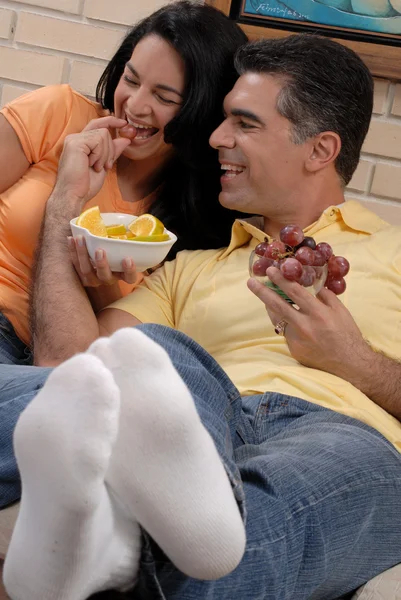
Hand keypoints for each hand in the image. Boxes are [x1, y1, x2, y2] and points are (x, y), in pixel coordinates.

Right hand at [52, 116, 136, 212]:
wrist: (74, 196)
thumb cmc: (85, 185)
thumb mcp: (104, 165)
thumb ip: (112, 151)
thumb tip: (126, 139)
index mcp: (81, 143)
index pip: (98, 125)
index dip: (111, 122)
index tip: (124, 124)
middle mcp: (76, 138)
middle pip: (104, 131)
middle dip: (110, 150)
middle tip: (105, 166)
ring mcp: (74, 139)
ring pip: (103, 135)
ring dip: (105, 154)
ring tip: (96, 167)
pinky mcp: (75, 143)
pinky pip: (98, 140)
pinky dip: (100, 155)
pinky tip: (92, 165)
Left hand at [68, 235, 137, 287]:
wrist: (101, 255)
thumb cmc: (118, 248)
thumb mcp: (126, 245)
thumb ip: (131, 237)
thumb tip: (136, 220)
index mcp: (123, 274)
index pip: (130, 278)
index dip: (129, 270)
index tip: (128, 258)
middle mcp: (109, 278)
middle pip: (105, 276)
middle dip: (102, 264)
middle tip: (100, 250)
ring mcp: (94, 278)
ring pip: (87, 271)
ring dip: (83, 255)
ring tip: (81, 239)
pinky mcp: (81, 274)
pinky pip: (75, 264)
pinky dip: (73, 251)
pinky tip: (71, 239)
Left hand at [247, 267, 370, 377]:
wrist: (350, 364)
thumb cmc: (347, 335)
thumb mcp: (341, 311)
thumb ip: (325, 296)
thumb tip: (312, 285)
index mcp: (318, 313)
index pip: (294, 292)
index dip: (281, 280)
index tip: (270, 271)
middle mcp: (304, 326)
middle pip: (277, 305)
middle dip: (262, 292)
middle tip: (250, 282)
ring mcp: (297, 339)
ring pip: (277, 319)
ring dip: (270, 307)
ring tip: (266, 297)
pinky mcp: (293, 349)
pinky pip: (286, 332)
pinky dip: (287, 324)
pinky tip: (290, 321)